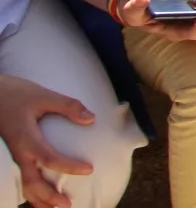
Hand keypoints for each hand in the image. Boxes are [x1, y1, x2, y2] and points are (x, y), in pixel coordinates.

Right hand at [0, 75, 95, 207]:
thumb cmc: (16, 94)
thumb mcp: (43, 95)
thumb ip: (67, 106)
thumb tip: (91, 118)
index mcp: (25, 138)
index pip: (49, 158)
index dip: (68, 166)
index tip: (89, 170)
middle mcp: (17, 152)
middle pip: (31, 182)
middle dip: (48, 197)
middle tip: (68, 205)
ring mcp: (11, 157)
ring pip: (22, 185)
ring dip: (38, 199)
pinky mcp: (9, 157)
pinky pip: (17, 179)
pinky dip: (29, 192)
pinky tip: (39, 200)